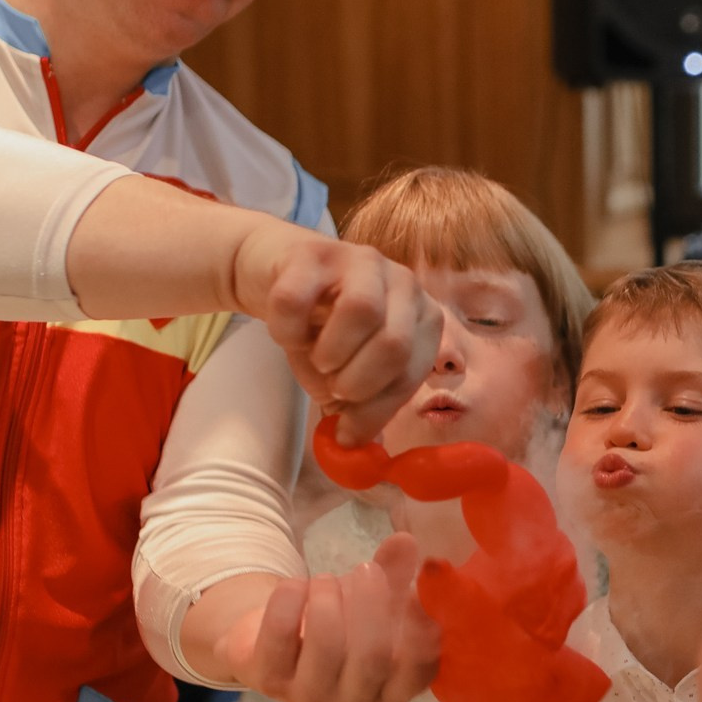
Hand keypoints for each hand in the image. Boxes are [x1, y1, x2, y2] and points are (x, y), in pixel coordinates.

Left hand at [215, 534, 440, 701]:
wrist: (275, 637)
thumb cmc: (340, 623)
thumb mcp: (373, 600)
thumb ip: (396, 573)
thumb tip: (406, 542)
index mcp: (390, 694)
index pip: (417, 674)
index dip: (422, 633)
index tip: (415, 593)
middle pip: (373, 659)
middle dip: (371, 604)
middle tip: (366, 569)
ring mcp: (307, 699)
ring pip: (327, 646)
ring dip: (329, 599)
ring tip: (325, 579)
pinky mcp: (267, 680)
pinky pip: (280, 634)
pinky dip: (290, 598)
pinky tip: (295, 584)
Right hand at [235, 224, 439, 444]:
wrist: (278, 272)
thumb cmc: (323, 328)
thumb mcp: (348, 372)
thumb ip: (360, 409)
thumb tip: (358, 451)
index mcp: (423, 319)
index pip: (412, 373)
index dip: (378, 411)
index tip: (346, 433)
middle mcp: (403, 283)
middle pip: (394, 345)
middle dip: (357, 383)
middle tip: (332, 388)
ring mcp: (361, 259)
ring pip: (360, 312)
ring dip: (329, 352)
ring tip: (316, 358)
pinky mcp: (313, 250)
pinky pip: (298, 300)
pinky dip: (285, 331)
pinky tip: (287, 333)